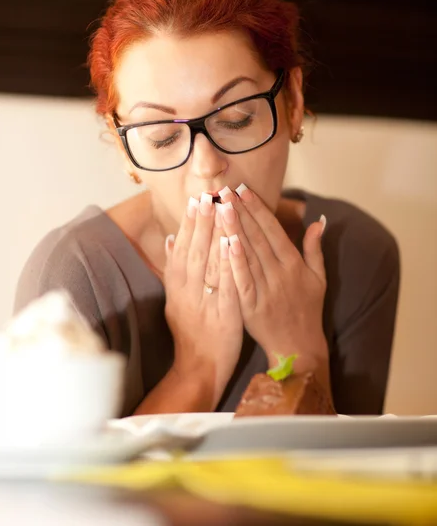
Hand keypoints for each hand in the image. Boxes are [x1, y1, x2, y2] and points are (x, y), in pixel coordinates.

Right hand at [163, 194, 242, 407]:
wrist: (197, 368)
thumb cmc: (190, 333)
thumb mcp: (175, 301)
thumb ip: (173, 271)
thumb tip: (169, 238)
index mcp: (177, 287)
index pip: (182, 249)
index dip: (188, 224)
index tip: (195, 199)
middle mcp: (188, 292)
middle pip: (194, 251)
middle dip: (201, 222)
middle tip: (207, 194)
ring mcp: (205, 303)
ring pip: (209, 265)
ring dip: (215, 236)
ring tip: (221, 210)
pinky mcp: (223, 316)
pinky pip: (226, 286)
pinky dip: (229, 265)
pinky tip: (234, 244)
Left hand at [218, 184, 327, 380]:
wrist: (299, 348)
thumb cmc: (308, 311)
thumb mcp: (318, 278)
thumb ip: (315, 248)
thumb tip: (318, 220)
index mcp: (294, 264)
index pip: (273, 230)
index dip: (258, 209)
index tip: (243, 190)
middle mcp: (280, 274)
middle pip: (257, 237)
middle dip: (241, 212)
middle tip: (224, 191)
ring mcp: (266, 290)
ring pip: (248, 254)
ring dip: (234, 230)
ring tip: (220, 208)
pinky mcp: (252, 306)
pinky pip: (242, 280)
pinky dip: (235, 262)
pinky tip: (225, 243)